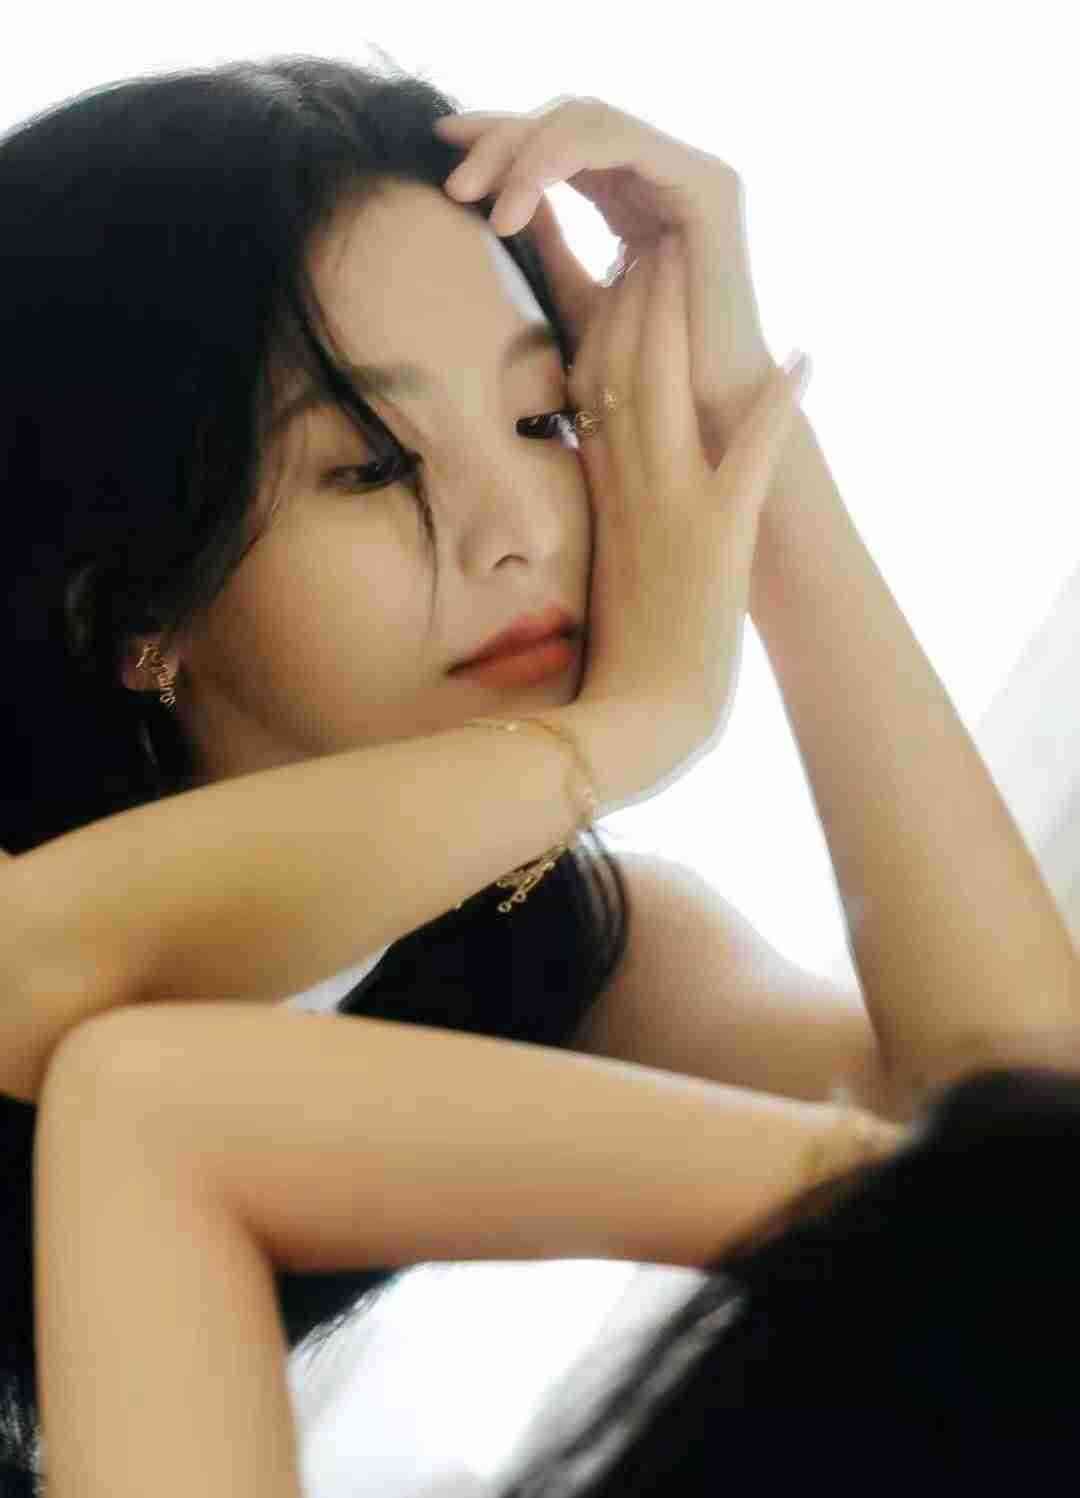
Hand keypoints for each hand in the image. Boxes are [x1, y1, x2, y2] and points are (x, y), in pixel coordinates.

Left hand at [433, 96, 775, 463]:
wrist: (697, 419)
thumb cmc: (641, 378)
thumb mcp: (574, 300)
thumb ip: (548, 246)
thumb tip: (503, 201)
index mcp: (635, 195)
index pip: (563, 140)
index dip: (502, 133)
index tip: (441, 143)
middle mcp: (665, 175)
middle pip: (570, 117)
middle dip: (502, 138)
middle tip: (452, 182)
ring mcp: (691, 175)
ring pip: (589, 119)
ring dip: (520, 151)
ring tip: (472, 198)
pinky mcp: (708, 186)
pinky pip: (619, 141)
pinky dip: (555, 161)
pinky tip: (514, 206)